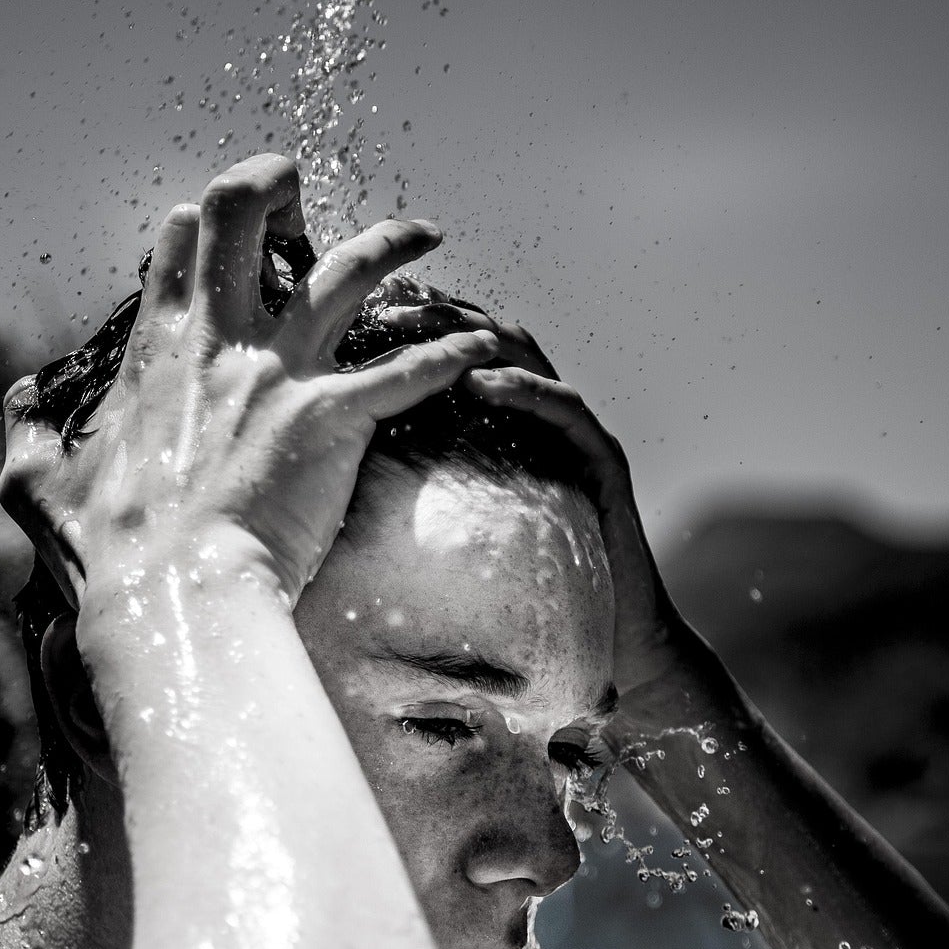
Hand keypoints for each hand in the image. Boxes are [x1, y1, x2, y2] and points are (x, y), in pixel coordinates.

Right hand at [0, 154, 500, 609]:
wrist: (172, 598)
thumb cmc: (104, 554)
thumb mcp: (35, 484)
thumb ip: (25, 433)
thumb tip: (15, 399)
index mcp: (155, 350)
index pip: (179, 246)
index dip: (201, 227)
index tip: (219, 229)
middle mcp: (219, 341)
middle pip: (245, 215)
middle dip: (276, 184)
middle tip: (303, 191)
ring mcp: (279, 373)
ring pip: (346, 270)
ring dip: (391, 240)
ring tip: (426, 230)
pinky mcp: (332, 417)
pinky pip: (408, 371)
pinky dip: (453, 357)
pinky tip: (487, 347)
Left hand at [374, 302, 687, 700]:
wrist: (612, 641)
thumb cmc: (530, 594)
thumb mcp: (461, 532)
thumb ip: (420, 495)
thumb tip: (337, 487)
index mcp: (506, 424)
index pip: (458, 352)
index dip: (414, 326)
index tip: (358, 313)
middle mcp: (544, 414)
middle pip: (489, 339)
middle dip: (437, 316)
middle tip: (386, 308)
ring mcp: (577, 432)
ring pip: (528, 359)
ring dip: (474, 340)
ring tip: (423, 332)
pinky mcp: (604, 459)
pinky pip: (565, 408)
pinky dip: (523, 389)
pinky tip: (481, 384)